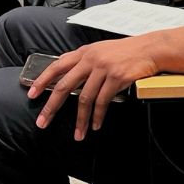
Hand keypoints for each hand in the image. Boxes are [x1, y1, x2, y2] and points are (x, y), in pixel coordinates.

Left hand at [29, 37, 160, 139]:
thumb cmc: (127, 51)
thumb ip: (84, 59)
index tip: (32, 94)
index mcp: (84, 52)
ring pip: (84, 98)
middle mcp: (91, 59)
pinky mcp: (116, 77)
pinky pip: (102, 102)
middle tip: (43, 121)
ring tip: (78, 134)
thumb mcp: (101, 49)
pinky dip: (98, 116)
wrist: (151, 48)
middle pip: (65, 85)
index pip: (57, 66)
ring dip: (80, 120)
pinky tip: (96, 125)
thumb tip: (65, 68)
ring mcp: (103, 68)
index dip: (42, 80)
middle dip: (51, 106)